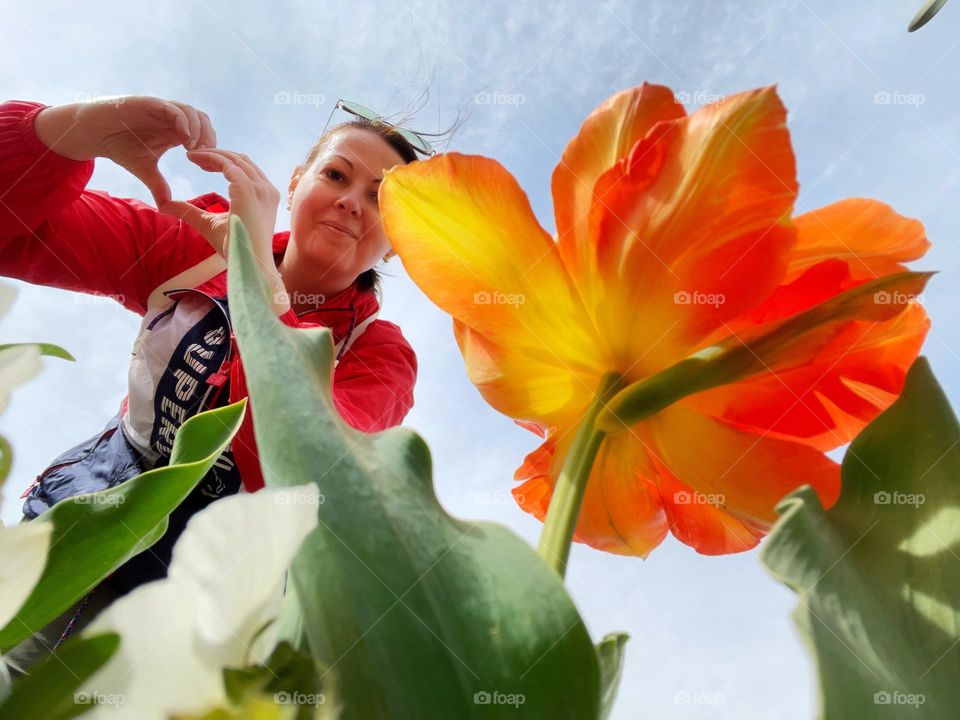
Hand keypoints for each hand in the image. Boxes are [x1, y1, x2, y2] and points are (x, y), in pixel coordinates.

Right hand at [34, 95, 214, 207]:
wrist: (92, 132)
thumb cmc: (119, 146)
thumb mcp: (144, 169)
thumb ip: (158, 185)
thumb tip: (167, 207)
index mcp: (174, 131)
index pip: (203, 133)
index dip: (210, 147)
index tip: (207, 167)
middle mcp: (170, 119)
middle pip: (202, 120)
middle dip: (208, 137)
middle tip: (204, 156)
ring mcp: (160, 109)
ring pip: (190, 112)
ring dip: (198, 129)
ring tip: (193, 148)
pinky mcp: (148, 103)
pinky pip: (171, 108)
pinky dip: (182, 121)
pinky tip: (184, 138)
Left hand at [159, 147, 281, 270]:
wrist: (248, 263)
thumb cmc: (235, 249)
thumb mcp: (209, 224)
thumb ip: (191, 212)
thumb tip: (164, 206)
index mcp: (264, 197)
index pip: (246, 170)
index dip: (224, 163)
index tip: (203, 165)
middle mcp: (266, 189)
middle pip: (241, 160)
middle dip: (217, 154)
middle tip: (194, 155)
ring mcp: (259, 188)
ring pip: (234, 158)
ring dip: (212, 153)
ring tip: (191, 155)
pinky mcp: (247, 189)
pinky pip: (226, 164)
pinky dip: (210, 158)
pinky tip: (193, 159)